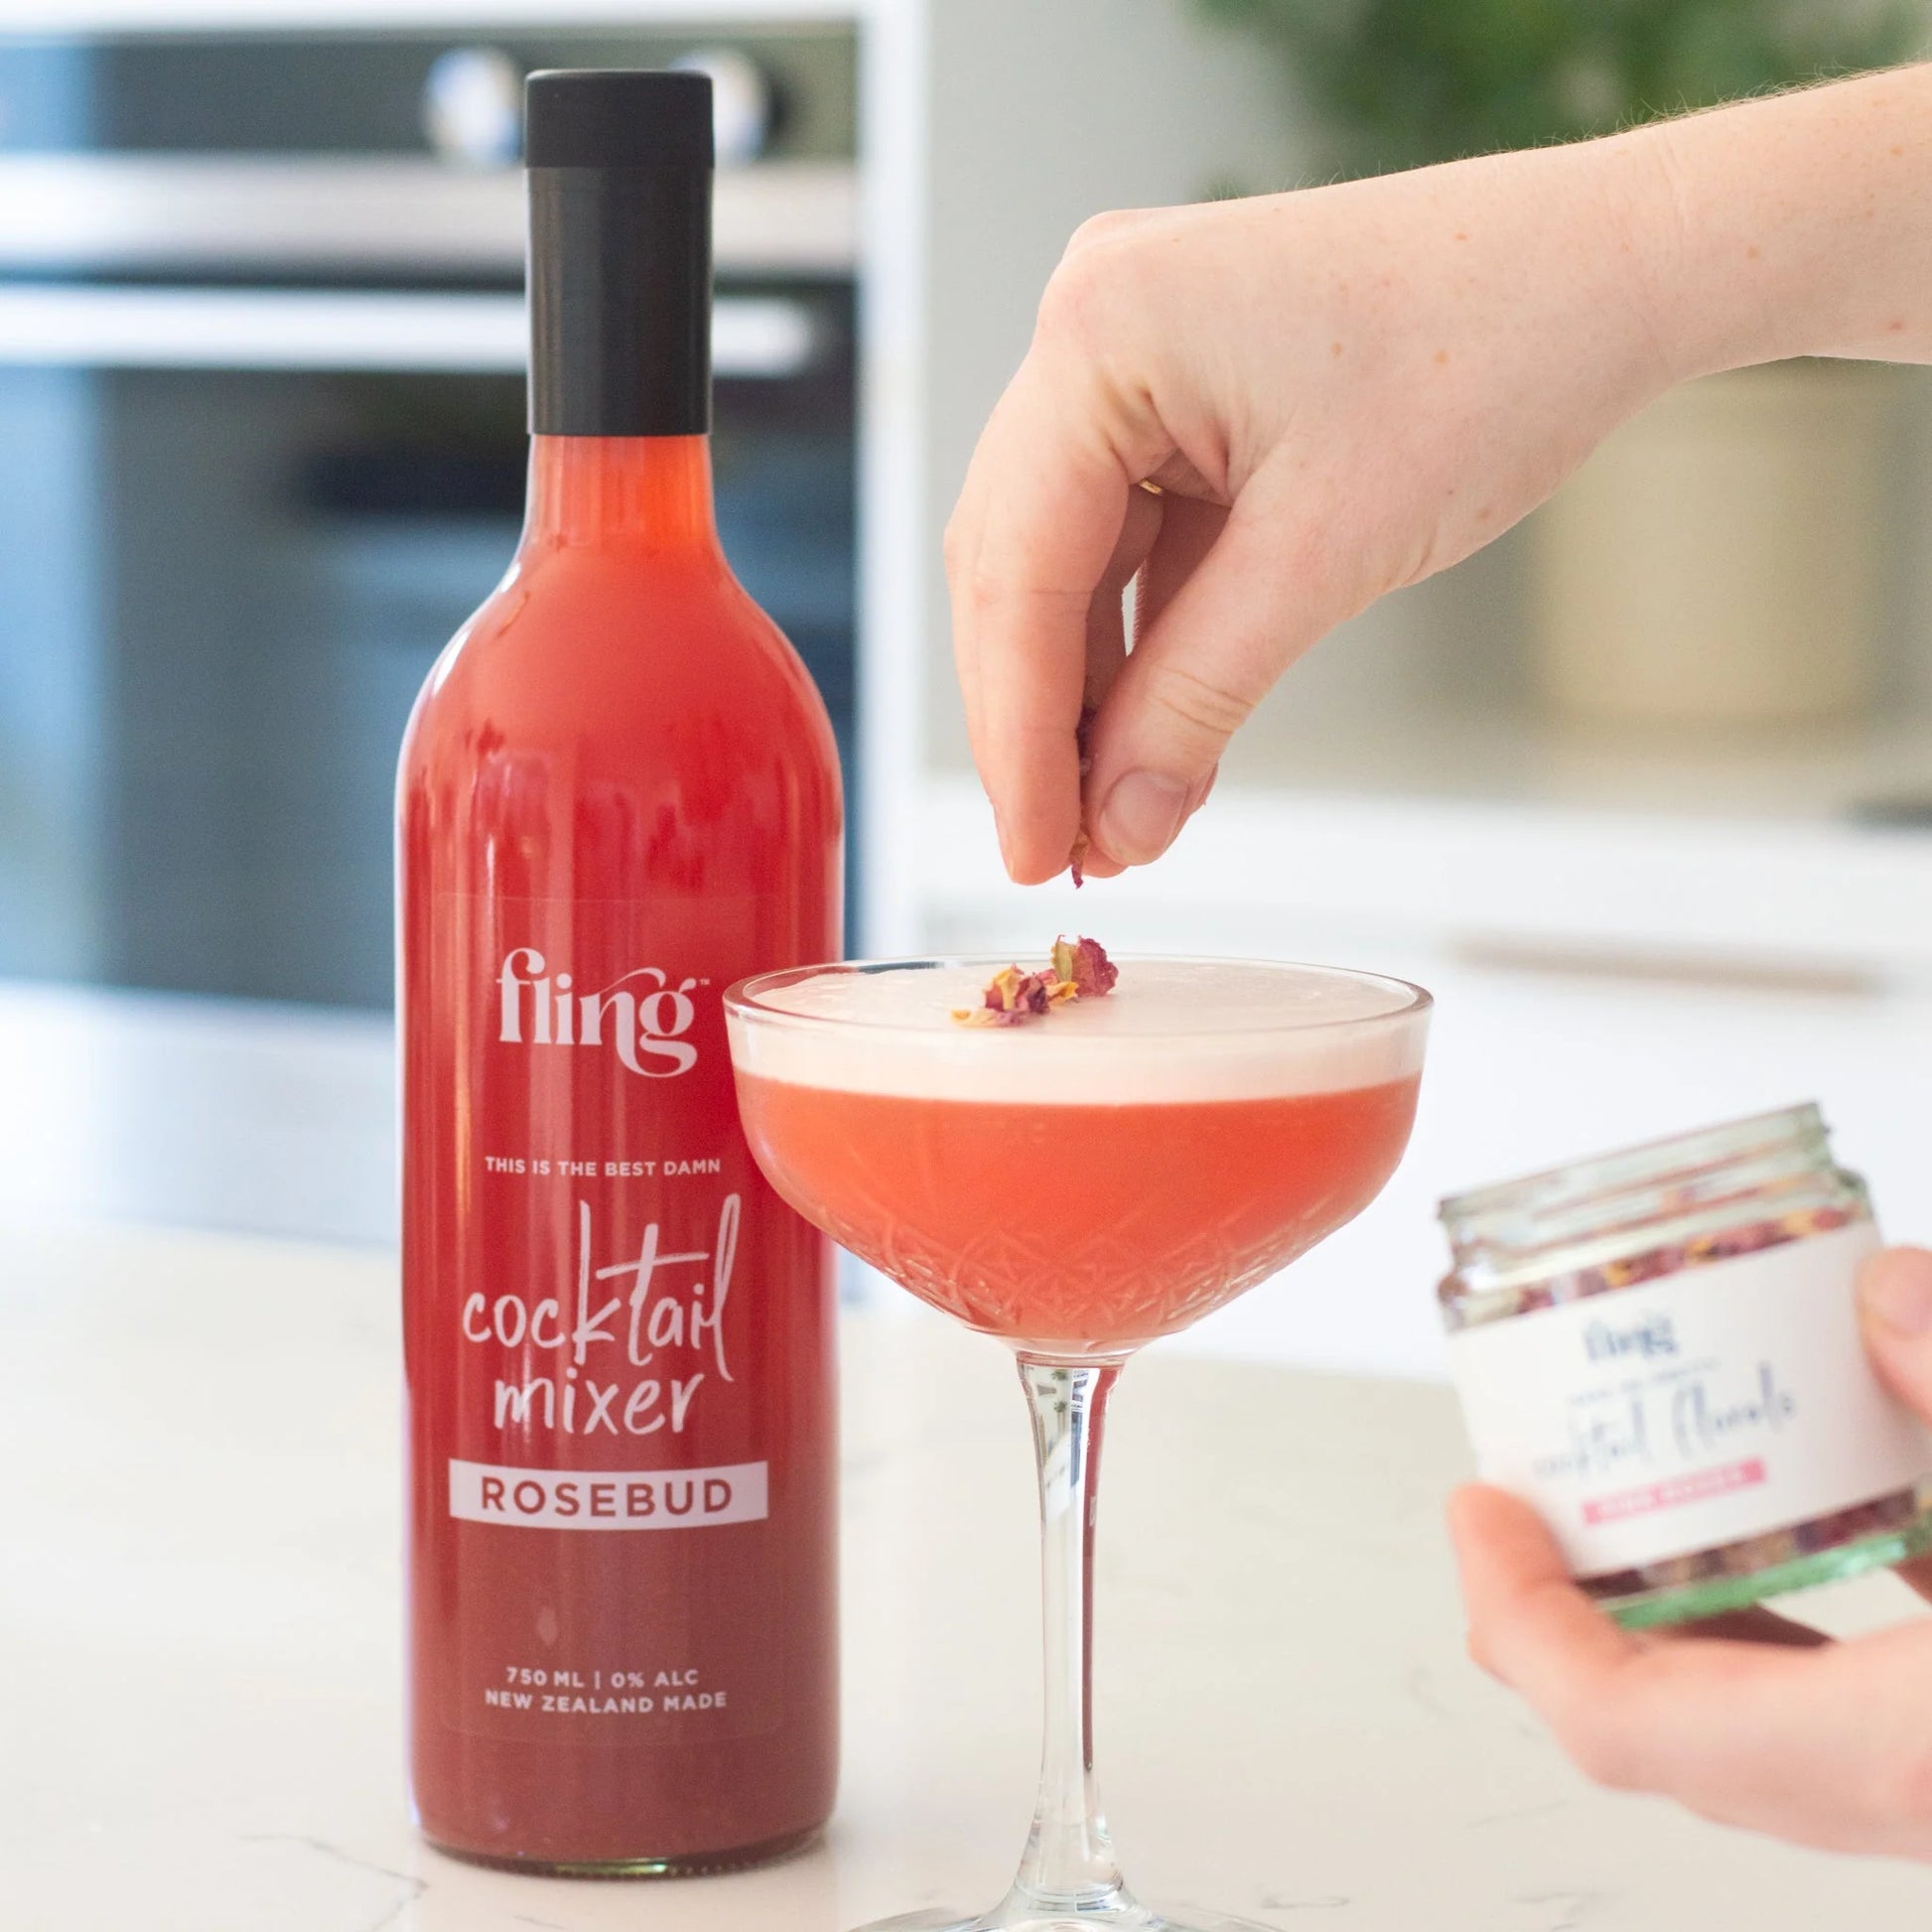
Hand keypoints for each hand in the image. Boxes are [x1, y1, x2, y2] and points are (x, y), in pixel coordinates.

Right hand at [945, 68, 1931, 884]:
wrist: (1612, 269)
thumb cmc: (1496, 357)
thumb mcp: (1326, 556)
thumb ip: (1196, 700)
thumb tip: (1117, 828)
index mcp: (1100, 331)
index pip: (1016, 572)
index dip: (1017, 734)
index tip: (1027, 853)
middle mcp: (1088, 325)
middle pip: (1016, 569)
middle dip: (1041, 722)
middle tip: (1059, 854)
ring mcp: (1132, 356)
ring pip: (1065, 565)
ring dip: (1089, 695)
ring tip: (1115, 818)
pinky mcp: (1179, 396)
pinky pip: (1129, 542)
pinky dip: (1141, 645)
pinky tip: (1153, 739)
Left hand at [1450, 1245, 1931, 1860]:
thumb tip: (1876, 1288)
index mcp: (1896, 1752)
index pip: (1622, 1720)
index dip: (1517, 1612)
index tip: (1475, 1509)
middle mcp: (1906, 1798)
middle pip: (1662, 1730)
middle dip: (1564, 1614)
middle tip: (1516, 1508)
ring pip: (1751, 1727)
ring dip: (1668, 1623)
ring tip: (1620, 1509)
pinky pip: (1837, 1708)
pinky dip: (1781, 1627)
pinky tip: (1805, 1521)